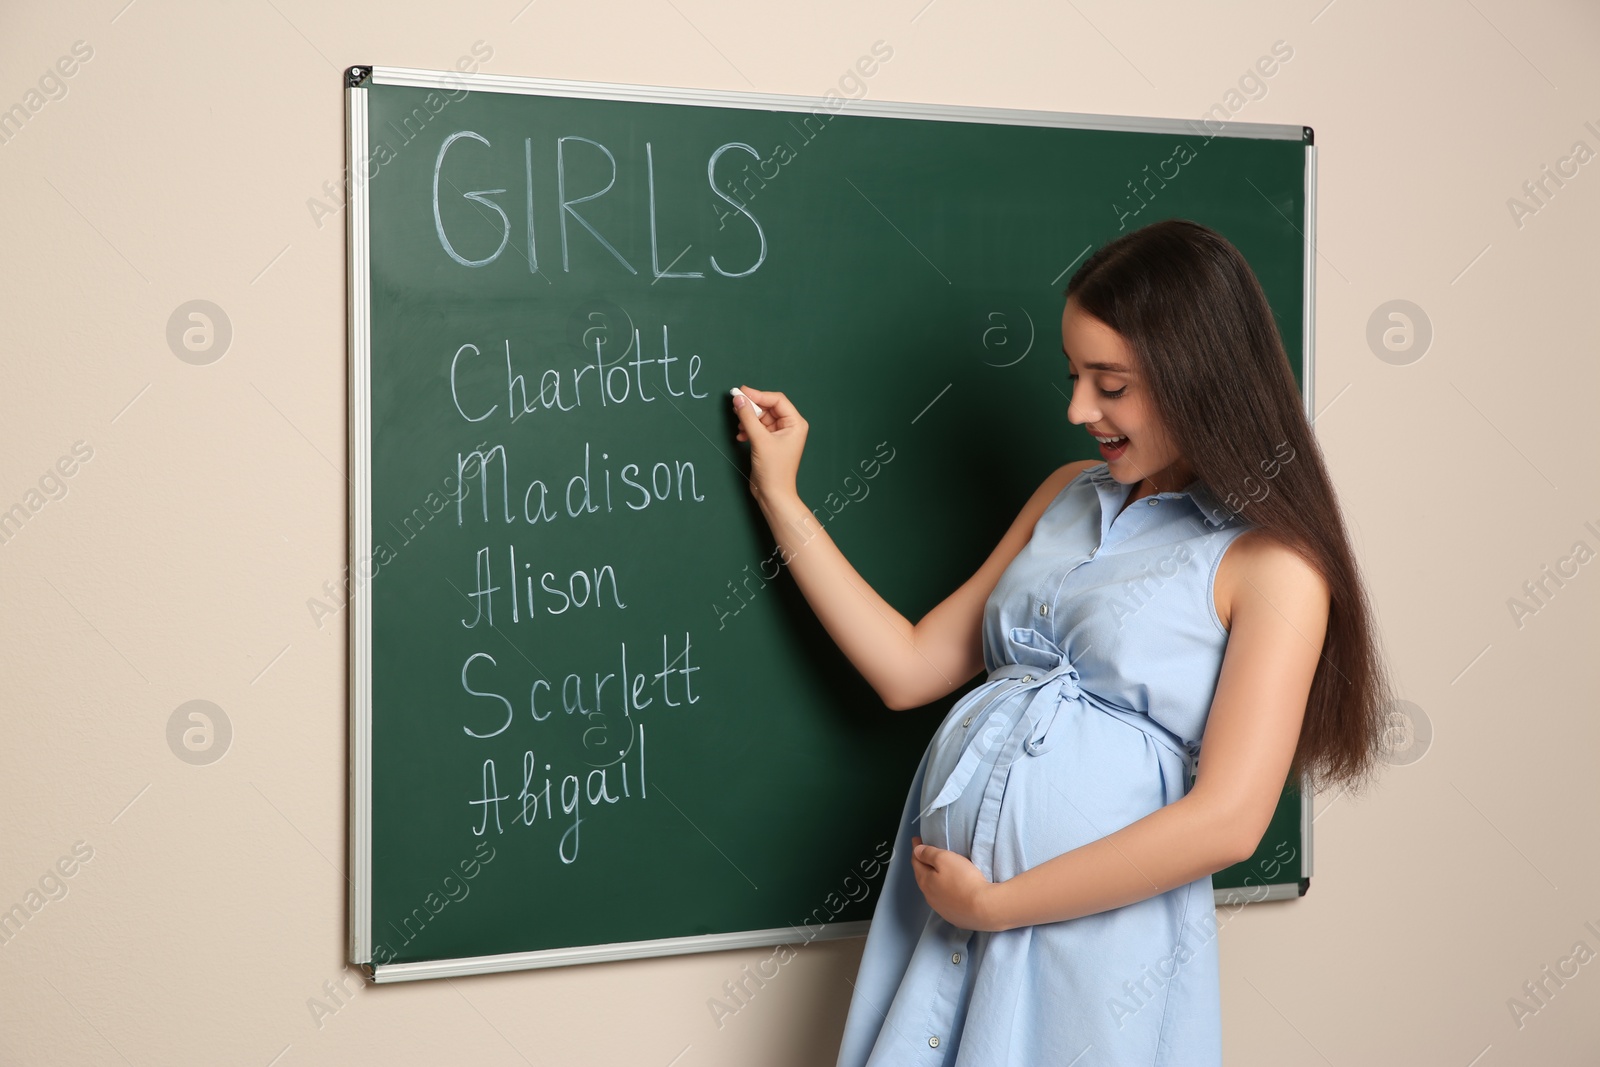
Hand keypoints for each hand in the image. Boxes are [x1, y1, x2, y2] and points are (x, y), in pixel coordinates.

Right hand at [730, 385, 806, 505]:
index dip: (758, 395)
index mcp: (795, 423)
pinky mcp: (770, 443)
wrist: (773, 494)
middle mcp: (790, 427)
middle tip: (736, 406)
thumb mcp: (760, 440)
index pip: (776, 400)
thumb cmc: (774, 470)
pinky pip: (758, 428)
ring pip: (761, 418)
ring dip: (748, 420)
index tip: (741, 392)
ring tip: (739, 427)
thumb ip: (748, 417)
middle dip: (752, 408)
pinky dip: (748, 429)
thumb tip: (738, 399)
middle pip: (768, 407)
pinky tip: (741, 436)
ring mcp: (780, 435)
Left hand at [910, 836, 1003, 931]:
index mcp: (925, 881)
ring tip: (936, 872)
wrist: (984, 908)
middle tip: (924, 854)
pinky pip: (945, 901)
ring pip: (933, 890)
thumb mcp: (945, 859)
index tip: (916, 840)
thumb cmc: (964, 880)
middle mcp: (929, 897)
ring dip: (932, 880)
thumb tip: (917, 852)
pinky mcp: (954, 916)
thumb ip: (929, 854)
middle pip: (922, 876)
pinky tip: (949, 891)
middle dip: (922, 864)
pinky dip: (944, 892)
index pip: (916, 861)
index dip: (916, 849)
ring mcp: (941, 908)